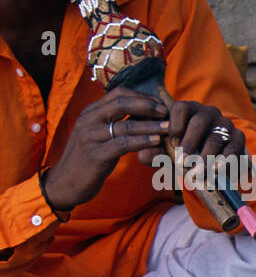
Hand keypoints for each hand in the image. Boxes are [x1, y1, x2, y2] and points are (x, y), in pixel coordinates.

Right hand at [42, 88, 168, 211]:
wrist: (65, 182)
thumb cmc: (88, 159)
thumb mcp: (97, 135)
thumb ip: (113, 123)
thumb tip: (141, 114)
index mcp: (90, 112)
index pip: (118, 94)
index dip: (141, 97)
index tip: (159, 104)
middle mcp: (88, 120)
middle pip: (121, 104)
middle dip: (147, 106)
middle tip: (166, 112)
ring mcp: (90, 137)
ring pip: (125, 125)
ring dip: (150, 125)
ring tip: (168, 127)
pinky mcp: (96, 155)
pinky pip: (123, 144)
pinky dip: (142, 141)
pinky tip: (156, 142)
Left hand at [153, 99, 246, 164]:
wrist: (210, 161)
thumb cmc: (183, 153)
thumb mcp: (166, 152)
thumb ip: (153, 152)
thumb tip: (142, 154)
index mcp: (188, 110)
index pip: (181, 108)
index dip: (175, 125)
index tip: (171, 144)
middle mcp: (208, 112)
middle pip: (200, 121)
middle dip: (190, 142)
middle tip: (182, 161)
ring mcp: (225, 124)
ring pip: (216, 137)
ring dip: (206, 156)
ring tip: (197, 172)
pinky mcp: (238, 138)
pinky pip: (232, 148)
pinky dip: (223, 161)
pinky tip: (214, 171)